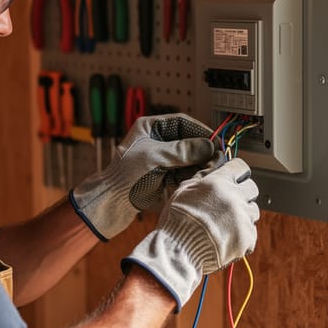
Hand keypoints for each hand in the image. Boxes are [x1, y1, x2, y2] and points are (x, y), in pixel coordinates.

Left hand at [70, 113, 215, 240]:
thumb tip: (207, 145)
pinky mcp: (163, 175)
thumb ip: (182, 150)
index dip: (200, 130)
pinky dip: (192, 175)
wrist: (110, 203)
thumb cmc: (124, 176)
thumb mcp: (154, 158)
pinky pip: (183, 171)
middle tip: (217, 158)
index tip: (215, 140)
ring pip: (187, 157)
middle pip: (187, 140)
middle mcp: (156, 141)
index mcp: (149, 128)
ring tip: (211, 170)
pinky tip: (200, 178)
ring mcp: (160, 159)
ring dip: (199, 164)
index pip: (181, 123)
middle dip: (202, 150)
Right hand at [120, 158, 259, 310]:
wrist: (177, 252)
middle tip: (228, 205)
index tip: (234, 180)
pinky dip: (242, 236)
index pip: (241, 167)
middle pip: (252, 188)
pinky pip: (252, 232)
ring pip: (254, 210)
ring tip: (225, 224)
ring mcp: (242, 218)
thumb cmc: (176, 221)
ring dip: (243, 215)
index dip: (237, 173)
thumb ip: (204, 175)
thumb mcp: (184, 190)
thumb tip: (216, 161)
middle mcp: (234, 197)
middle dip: (242, 194)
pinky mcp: (247, 238)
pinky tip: (226, 238)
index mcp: (218, 183)